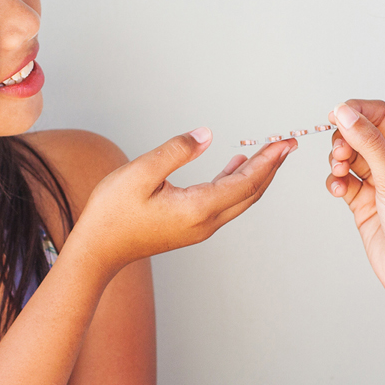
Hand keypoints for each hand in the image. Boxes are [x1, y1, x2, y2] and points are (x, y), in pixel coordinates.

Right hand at [66, 128, 293, 274]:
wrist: (97, 250)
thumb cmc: (112, 213)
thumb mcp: (140, 173)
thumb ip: (175, 151)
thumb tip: (206, 135)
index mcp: (198, 209)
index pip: (245, 182)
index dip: (268, 161)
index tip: (284, 143)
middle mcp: (206, 222)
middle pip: (250, 192)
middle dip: (271, 167)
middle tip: (287, 143)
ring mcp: (200, 227)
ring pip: (239, 199)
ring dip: (257, 175)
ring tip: (270, 152)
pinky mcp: (191, 226)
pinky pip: (224, 202)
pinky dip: (236, 182)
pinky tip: (235, 164)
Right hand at [326, 99, 384, 306]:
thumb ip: (368, 142)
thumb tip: (345, 112)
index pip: (381, 115)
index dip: (356, 111)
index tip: (333, 115)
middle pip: (360, 133)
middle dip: (344, 139)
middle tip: (340, 154)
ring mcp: (380, 182)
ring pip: (348, 155)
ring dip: (337, 159)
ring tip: (339, 172)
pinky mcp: (364, 201)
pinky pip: (342, 180)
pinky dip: (335, 181)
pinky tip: (338, 189)